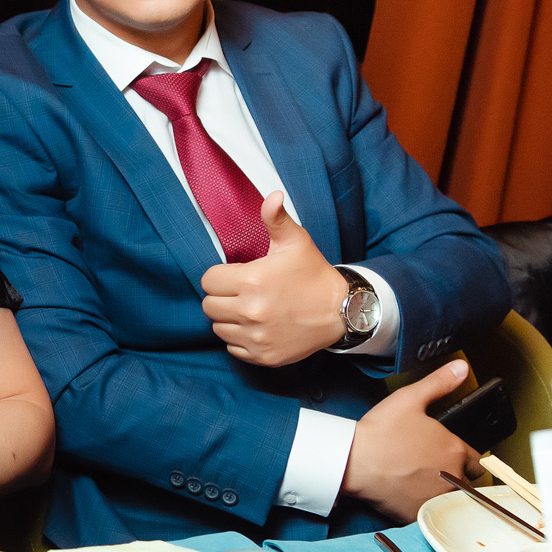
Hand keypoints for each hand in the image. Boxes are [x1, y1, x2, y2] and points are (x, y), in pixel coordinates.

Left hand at [200, 191, 347, 366]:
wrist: (343, 311)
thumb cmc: (314, 274)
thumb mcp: (295, 241)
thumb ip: (276, 218)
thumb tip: (272, 195)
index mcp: (252, 281)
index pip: (208, 281)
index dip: (219, 277)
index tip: (234, 276)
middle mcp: (251, 312)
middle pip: (209, 306)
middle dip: (221, 297)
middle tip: (240, 293)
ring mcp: (257, 337)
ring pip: (218, 328)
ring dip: (228, 319)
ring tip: (248, 309)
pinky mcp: (264, 356)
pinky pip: (233, 349)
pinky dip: (240, 339)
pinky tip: (256, 327)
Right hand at [341, 359, 483, 521]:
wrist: (352, 461)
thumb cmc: (380, 432)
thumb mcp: (410, 399)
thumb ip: (439, 383)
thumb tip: (461, 367)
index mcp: (455, 450)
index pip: (477, 460)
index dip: (463, 456)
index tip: (445, 454)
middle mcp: (453, 477)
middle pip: (466, 481)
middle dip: (453, 474)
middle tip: (428, 466)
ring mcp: (437, 498)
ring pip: (450, 498)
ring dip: (440, 490)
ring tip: (417, 479)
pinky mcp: (419, 513)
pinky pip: (429, 511)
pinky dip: (422, 504)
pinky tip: (406, 492)